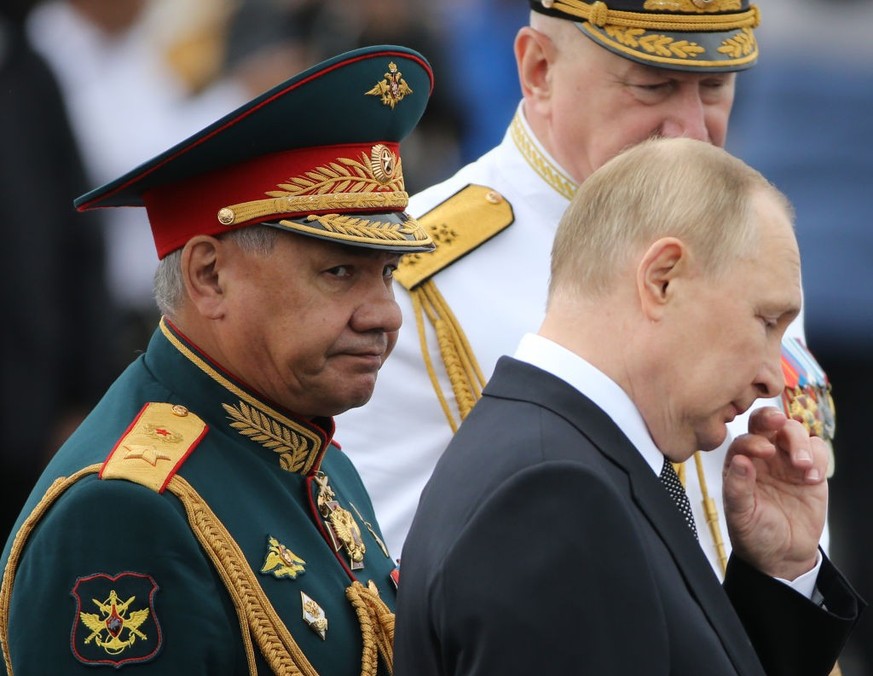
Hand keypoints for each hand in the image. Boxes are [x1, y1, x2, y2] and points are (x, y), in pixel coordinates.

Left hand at [722, 407, 827, 580]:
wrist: (783, 555)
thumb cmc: (754, 534)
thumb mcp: (740, 515)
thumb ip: (737, 488)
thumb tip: (739, 460)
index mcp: (740, 464)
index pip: (744, 439)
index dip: (753, 439)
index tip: (764, 451)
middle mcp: (763, 458)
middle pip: (768, 424)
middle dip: (773, 418)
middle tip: (781, 424)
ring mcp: (787, 462)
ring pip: (794, 432)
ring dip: (800, 442)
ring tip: (802, 466)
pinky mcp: (810, 471)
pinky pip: (817, 450)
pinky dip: (818, 457)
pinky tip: (812, 477)